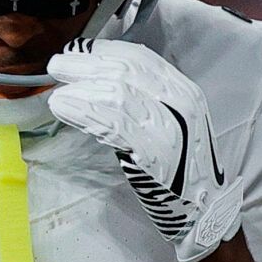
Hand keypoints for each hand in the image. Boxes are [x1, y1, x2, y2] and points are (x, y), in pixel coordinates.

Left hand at [46, 41, 241, 261]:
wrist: (203, 210)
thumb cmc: (182, 171)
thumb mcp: (172, 125)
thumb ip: (146, 103)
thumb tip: (100, 84)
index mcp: (185, 92)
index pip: (141, 58)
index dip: (105, 52)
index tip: (78, 52)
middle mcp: (181, 102)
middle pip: (126, 69)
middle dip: (86, 64)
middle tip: (58, 66)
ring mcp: (170, 124)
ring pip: (118, 91)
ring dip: (81, 87)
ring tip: (59, 91)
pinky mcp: (154, 148)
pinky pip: (113, 121)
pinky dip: (85, 111)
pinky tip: (65, 107)